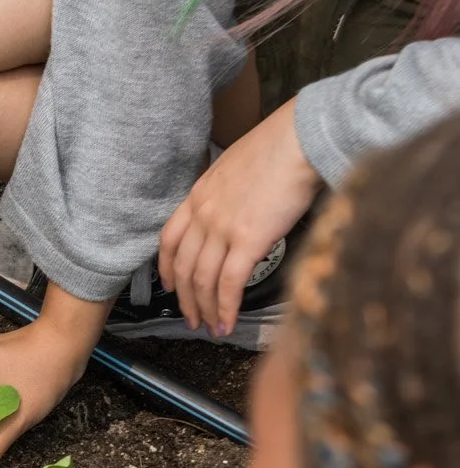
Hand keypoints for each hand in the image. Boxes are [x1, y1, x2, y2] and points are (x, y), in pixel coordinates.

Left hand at [157, 99, 321, 336]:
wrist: (300, 139)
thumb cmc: (280, 148)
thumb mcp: (237, 169)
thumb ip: (228, 197)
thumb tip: (239, 220)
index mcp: (198, 195)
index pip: (169, 239)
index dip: (167, 268)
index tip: (170, 286)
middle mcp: (203, 213)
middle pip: (184, 267)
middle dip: (186, 299)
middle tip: (192, 319)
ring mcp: (222, 228)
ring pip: (202, 281)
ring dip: (205, 310)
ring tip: (212, 328)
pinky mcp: (247, 240)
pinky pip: (229, 284)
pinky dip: (226, 308)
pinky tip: (228, 322)